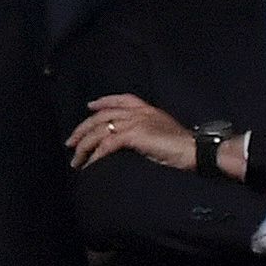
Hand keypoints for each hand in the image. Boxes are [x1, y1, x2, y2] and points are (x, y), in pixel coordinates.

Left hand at [68, 95, 204, 172]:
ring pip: (100, 131)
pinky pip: (107, 144)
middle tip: (70, 142)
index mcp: (147, 109)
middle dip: (83, 129)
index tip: (90, 106)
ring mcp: (136, 122)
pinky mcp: (134, 135)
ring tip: (76, 160)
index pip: (121, 100)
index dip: (103, 101)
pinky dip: (96, 156)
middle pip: (102, 116)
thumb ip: (147, 131)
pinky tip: (90, 165)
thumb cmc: (184, 147)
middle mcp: (139, 112)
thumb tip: (130, 142)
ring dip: (84, 147)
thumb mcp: (163, 132)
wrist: (195, 151)